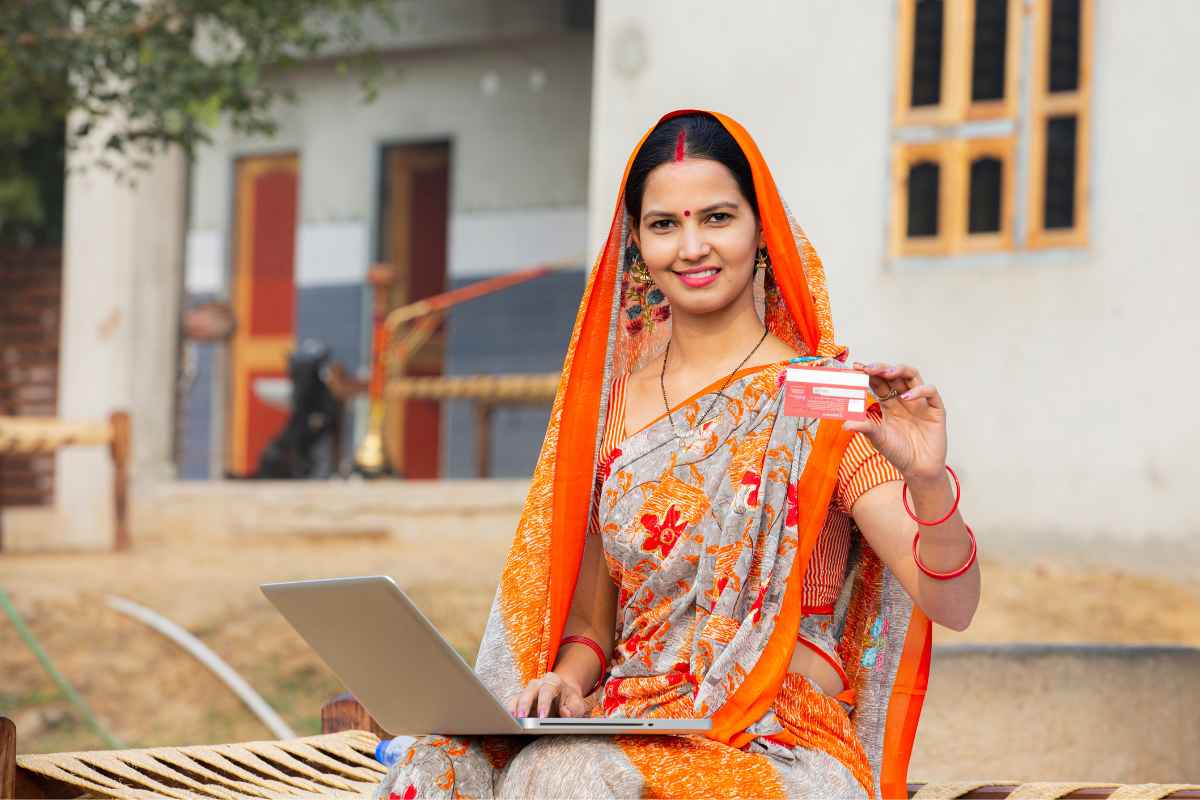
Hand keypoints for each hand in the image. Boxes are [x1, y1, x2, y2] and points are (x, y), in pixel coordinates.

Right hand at [508, 672, 588, 718]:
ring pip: (518, 697)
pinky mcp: (520, 700)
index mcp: (553, 682)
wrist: (564, 697)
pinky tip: (508, 722)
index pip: (547, 691)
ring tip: (511, 721)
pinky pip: (512, 704)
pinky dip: (510, 712)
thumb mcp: (578, 704)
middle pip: (529, 692)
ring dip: (513, 709)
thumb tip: (565, 713)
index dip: (543, 704)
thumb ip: (574, 709)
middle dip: (524, 705)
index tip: (542, 717)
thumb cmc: (571, 702)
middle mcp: (538, 684)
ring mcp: (527, 692)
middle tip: (521, 718)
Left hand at [845, 362, 946, 482]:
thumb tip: (845, 424)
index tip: (856, 368)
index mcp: (889, 404)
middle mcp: (904, 400)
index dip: (868, 374)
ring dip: (899, 370)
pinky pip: (931, 393)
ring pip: (912, 377)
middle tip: (868, 368)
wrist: (918, 470)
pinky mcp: (935, 410)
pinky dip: (919, 391)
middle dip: (881, 369)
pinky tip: (907, 397)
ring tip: (887, 373)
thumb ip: (864, 427)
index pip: (878, 382)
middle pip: (894, 375)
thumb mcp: (877, 439)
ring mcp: (920, 403)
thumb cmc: (898, 453)